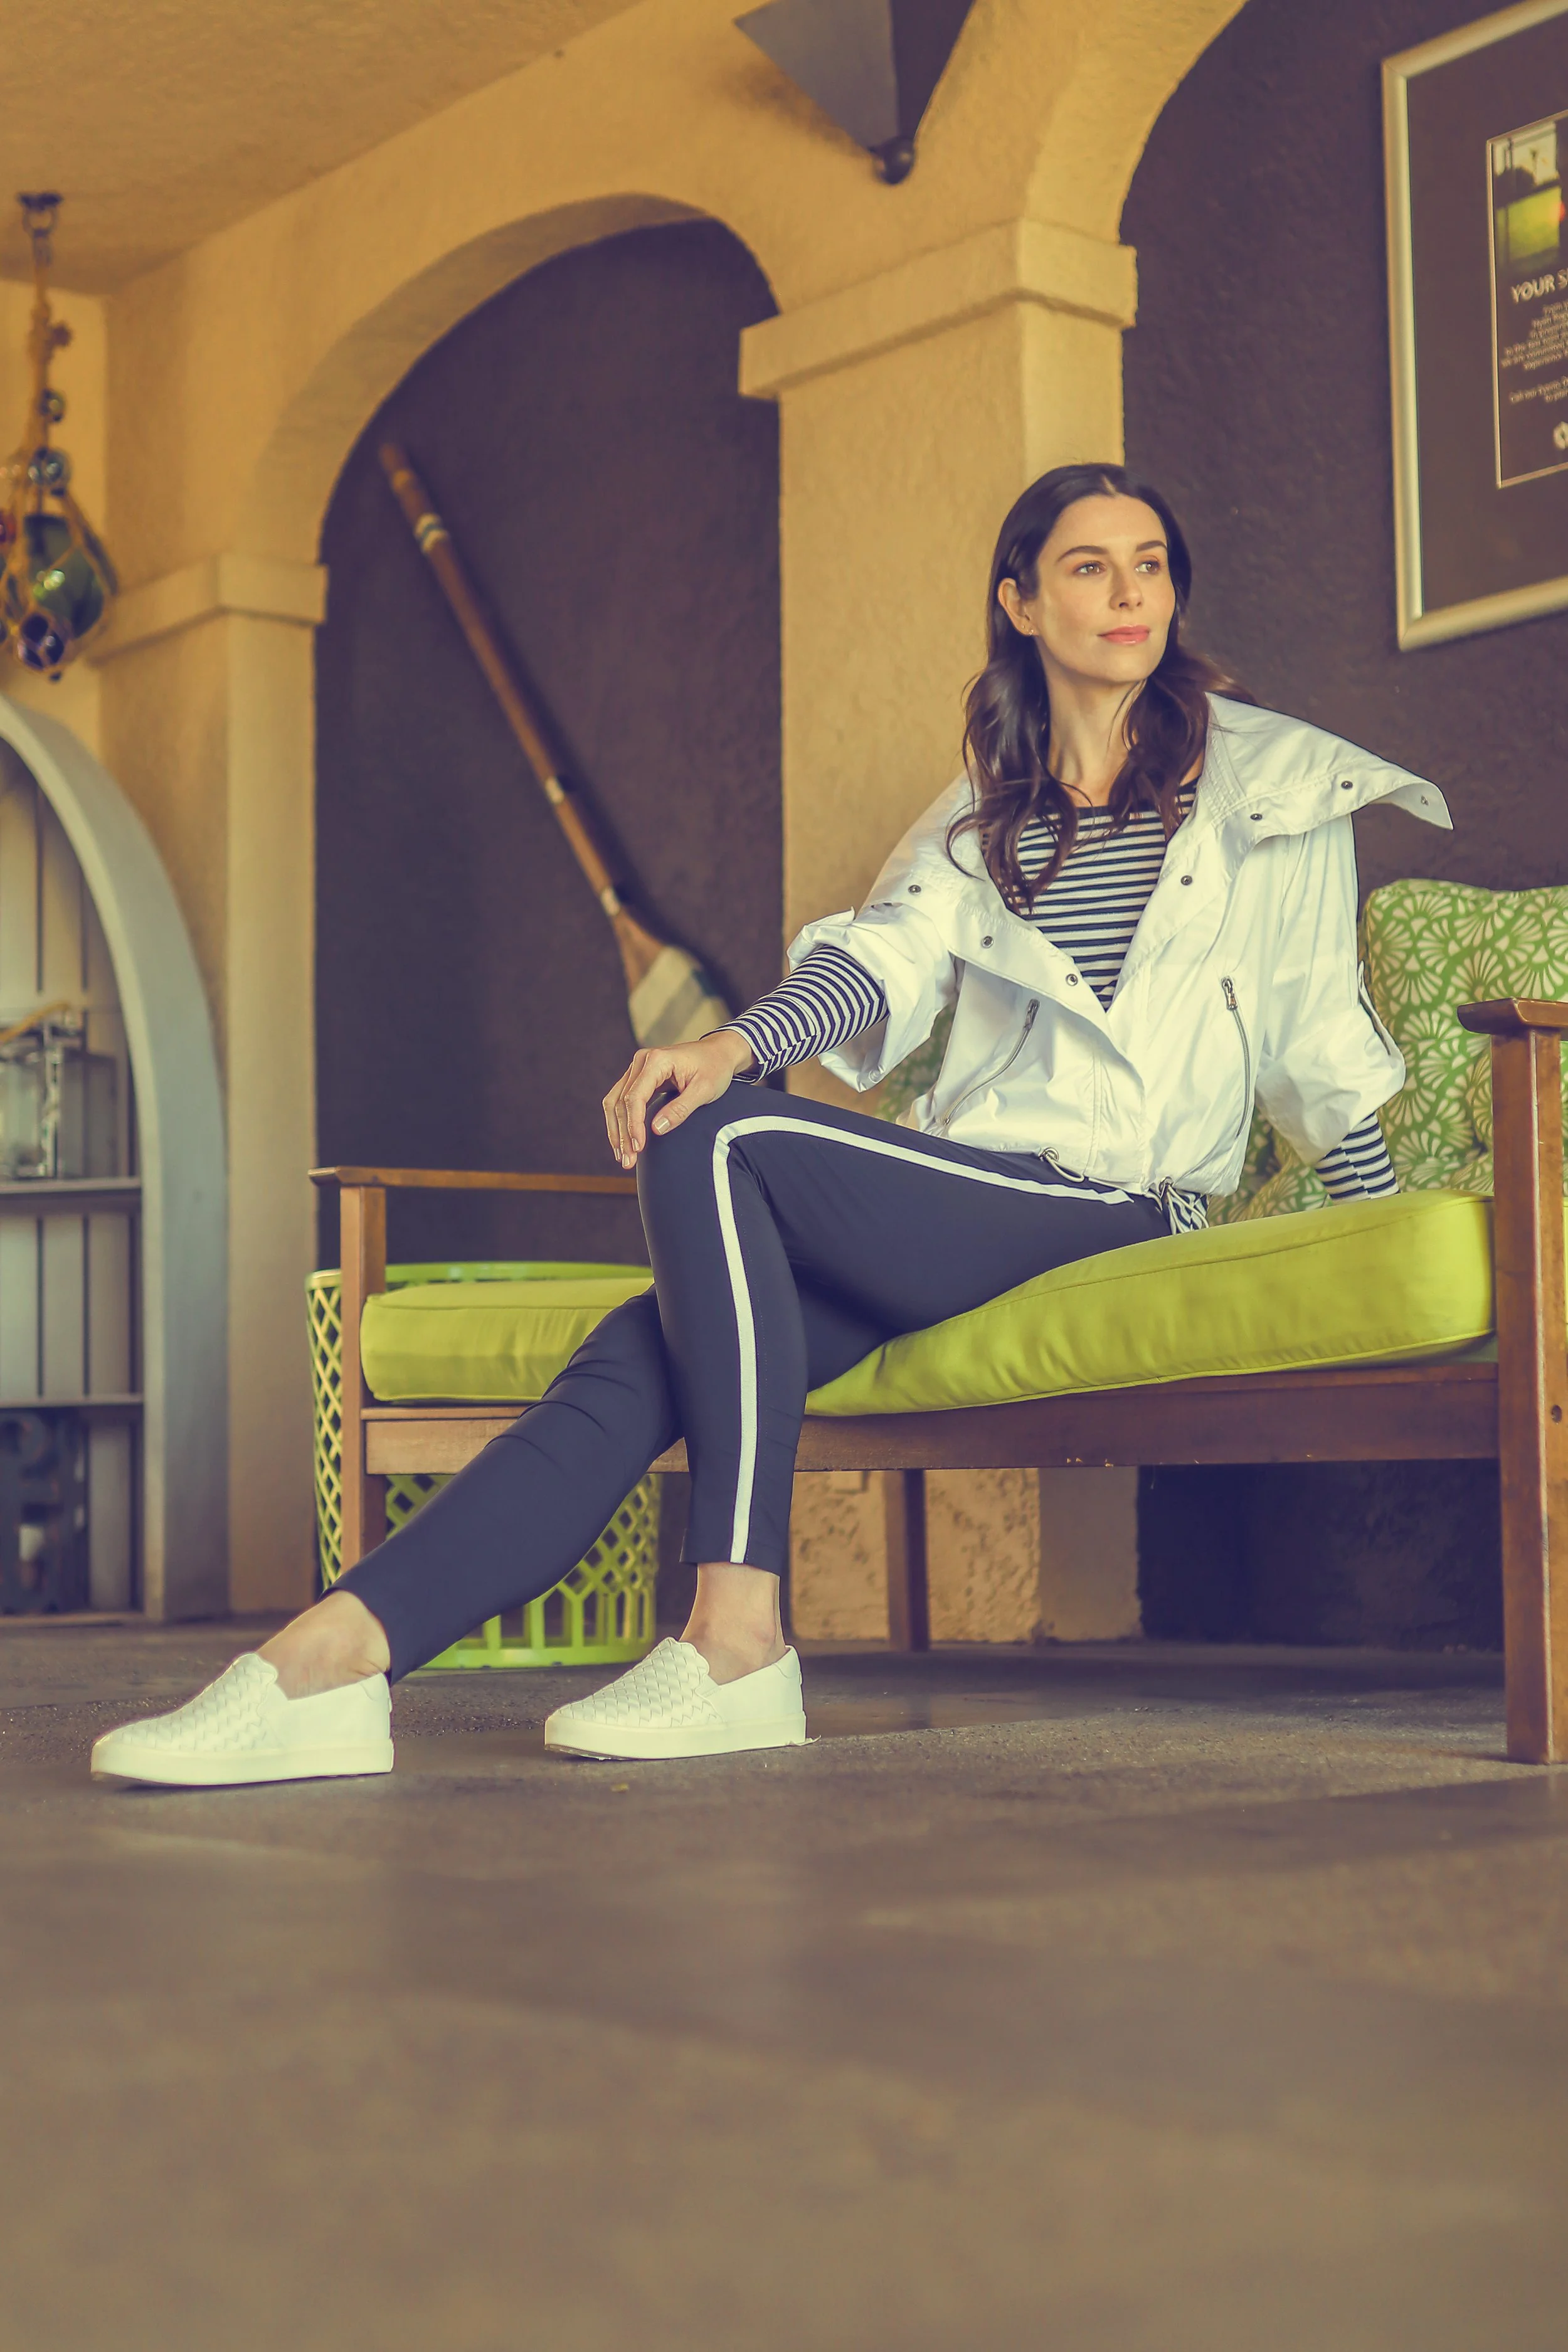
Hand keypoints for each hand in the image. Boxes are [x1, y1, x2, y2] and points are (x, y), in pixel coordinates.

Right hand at [603, 1030, 753, 1167]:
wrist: (719, 1053)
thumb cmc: (715, 1068)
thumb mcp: (704, 1090)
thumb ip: (680, 1109)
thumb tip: (656, 1129)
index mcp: (657, 1060)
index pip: (635, 1096)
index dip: (634, 1125)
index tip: (638, 1148)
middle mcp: (642, 1061)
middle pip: (621, 1101)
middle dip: (622, 1134)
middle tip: (627, 1161)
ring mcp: (638, 1068)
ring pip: (616, 1102)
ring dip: (616, 1131)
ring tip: (622, 1157)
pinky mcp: (639, 1078)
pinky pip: (622, 1101)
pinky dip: (621, 1122)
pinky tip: (623, 1142)